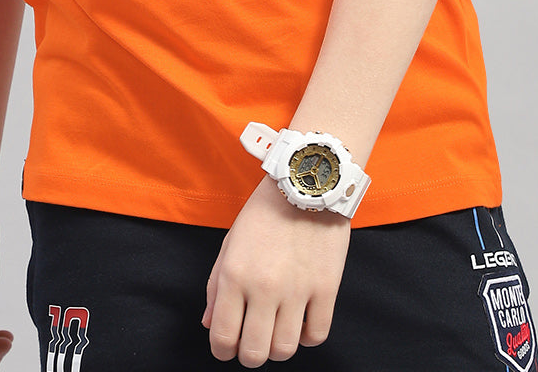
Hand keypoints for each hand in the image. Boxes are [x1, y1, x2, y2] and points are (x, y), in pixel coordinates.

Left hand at [203, 178, 350, 365]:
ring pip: (285, 350)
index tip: (227, 348)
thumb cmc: (264, 211)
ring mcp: (297, 290)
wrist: (305, 182)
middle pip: (254, 353)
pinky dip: (308, 337)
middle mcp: (264, 287)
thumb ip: (216, 286)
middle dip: (249, 355)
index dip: (222, 351)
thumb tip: (211, 325)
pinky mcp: (326, 287)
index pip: (222, 337)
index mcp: (235, 274)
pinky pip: (317, 335)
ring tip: (277, 330)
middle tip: (252, 342)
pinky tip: (302, 321)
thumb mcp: (231, 242)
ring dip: (278, 348)